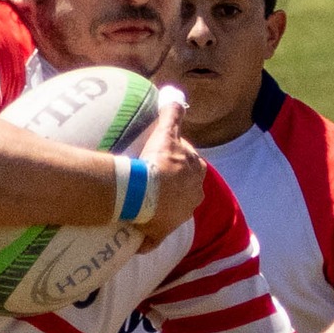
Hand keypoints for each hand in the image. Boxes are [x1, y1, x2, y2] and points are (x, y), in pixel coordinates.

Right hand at [133, 91, 204, 250]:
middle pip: (182, 190)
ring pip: (170, 213)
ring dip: (159, 210)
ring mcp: (178, 218)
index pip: (190, 165)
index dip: (175, 161)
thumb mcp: (167, 132)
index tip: (159, 157)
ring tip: (140, 203)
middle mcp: (193, 198)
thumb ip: (173, 113)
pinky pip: (153, 238)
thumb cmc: (159, 161)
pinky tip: (136, 236)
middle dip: (170, 186)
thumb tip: (175, 94)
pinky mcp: (161, 234)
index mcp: (197, 175)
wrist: (143, 191)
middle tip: (148, 179)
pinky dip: (147, 238)